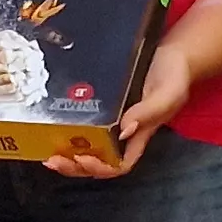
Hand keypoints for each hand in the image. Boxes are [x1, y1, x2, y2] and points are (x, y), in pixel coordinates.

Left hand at [48, 49, 187, 179]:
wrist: (173, 52)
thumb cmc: (174, 75)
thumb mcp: (167, 94)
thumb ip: (148, 112)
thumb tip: (123, 131)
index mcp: (139, 134)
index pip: (120, 164)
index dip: (101, 168)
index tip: (83, 159)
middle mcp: (123, 131)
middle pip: (98, 160)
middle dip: (75, 166)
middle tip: (53, 161)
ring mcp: (112, 118)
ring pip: (87, 145)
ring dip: (67, 153)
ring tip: (46, 153)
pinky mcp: (102, 102)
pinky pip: (83, 121)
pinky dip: (66, 127)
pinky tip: (51, 124)